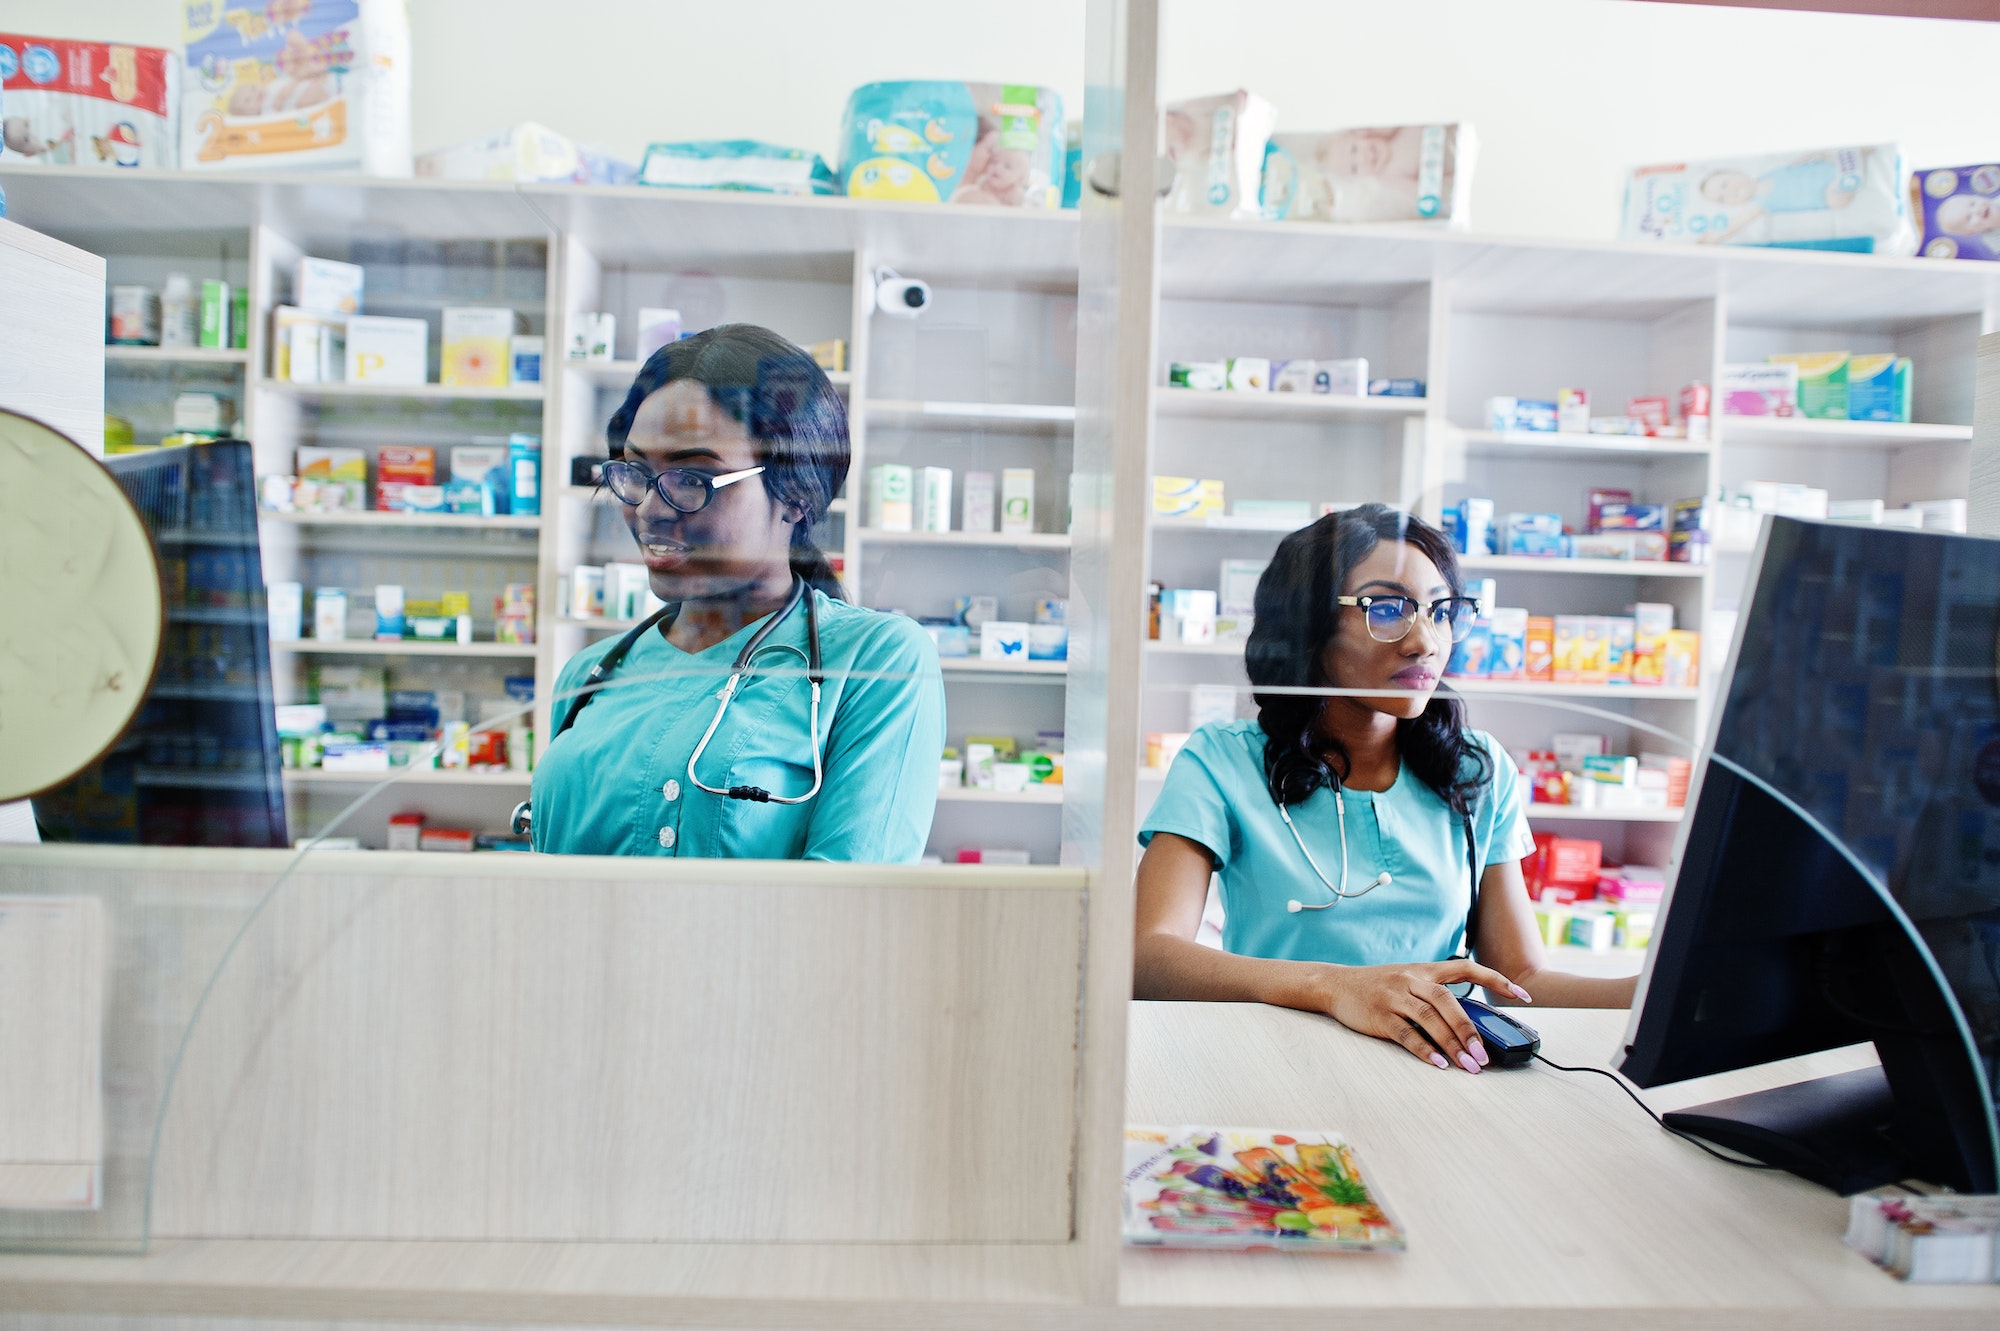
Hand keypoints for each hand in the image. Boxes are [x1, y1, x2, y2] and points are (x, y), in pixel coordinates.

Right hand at [1314, 960, 1532, 1073]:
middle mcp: (1411, 979)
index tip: (1522, 996)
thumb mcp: (1408, 981)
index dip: (1496, 979)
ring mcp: (1394, 996)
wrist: (1335, 984)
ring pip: (1430, 1019)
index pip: (1466, 968)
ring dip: (1452, 1044)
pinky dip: (1424, 1050)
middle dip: (1469, 1030)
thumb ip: (1435, 995)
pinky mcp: (1379, 1015)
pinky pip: (1406, 1034)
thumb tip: (1470, 1024)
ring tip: (1469, 1066)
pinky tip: (1439, 1064)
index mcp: (1424, 970)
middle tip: (1485, 1055)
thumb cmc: (1378, 986)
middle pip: (1447, 1002)